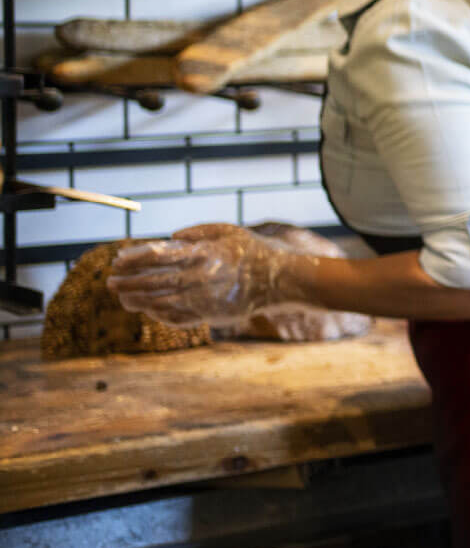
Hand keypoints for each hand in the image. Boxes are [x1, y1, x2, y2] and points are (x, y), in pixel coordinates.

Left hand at [108, 224, 309, 326]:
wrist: (280, 280)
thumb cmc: (255, 251)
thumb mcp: (229, 231)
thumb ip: (198, 232)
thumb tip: (171, 237)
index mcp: (200, 254)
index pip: (156, 256)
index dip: (133, 258)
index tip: (117, 260)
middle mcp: (197, 277)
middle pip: (152, 281)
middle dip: (127, 282)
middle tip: (110, 282)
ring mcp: (202, 299)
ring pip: (159, 302)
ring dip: (137, 300)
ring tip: (123, 297)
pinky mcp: (209, 315)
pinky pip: (176, 317)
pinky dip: (159, 314)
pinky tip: (149, 310)